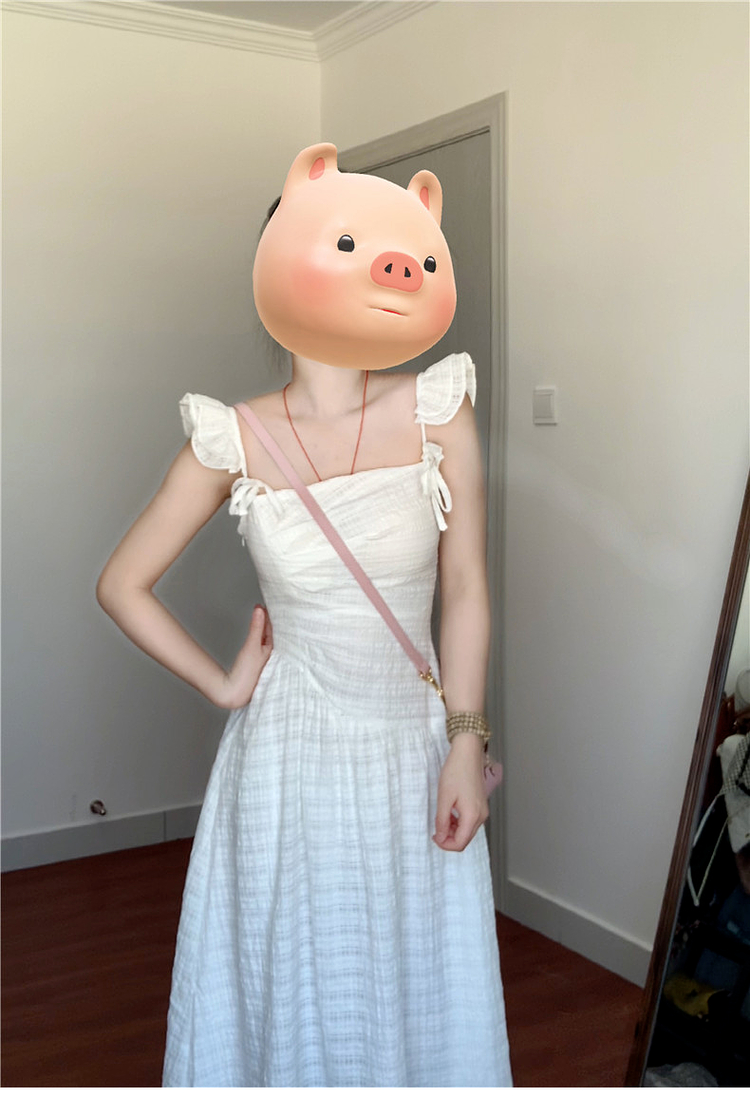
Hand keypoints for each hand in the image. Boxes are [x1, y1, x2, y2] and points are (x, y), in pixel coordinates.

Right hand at [217, 605, 272, 708]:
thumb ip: (256, 627)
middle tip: (263, 609)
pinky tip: (257, 636)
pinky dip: (258, 637)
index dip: (268, 617)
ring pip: (265, 640)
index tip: (263, 606)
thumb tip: (259, 610)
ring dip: (263, 629)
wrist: (235, 691)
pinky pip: (260, 645)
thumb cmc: (246, 672)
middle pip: (271, 634)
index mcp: (273, 651)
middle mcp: (270, 655)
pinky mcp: (255, 663)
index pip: (273, 629)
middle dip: (267, 622)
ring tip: (261, 618)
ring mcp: (263, 659)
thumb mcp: (252, 646)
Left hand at [432, 735, 488, 851]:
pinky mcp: (481, 804)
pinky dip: (459, 822)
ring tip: (441, 819)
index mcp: (472, 816)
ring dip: (454, 831)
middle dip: (449, 839)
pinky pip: (470, 821)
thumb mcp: (444, 798)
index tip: (434, 836)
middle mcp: (481, 816)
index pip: (460, 843)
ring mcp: (483, 810)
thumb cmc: (455, 772)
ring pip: (468, 831)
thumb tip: (441, 837)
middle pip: (465, 839)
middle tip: (436, 830)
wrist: (468, 753)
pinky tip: (450, 813)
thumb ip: (442, 821)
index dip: (445, 844)